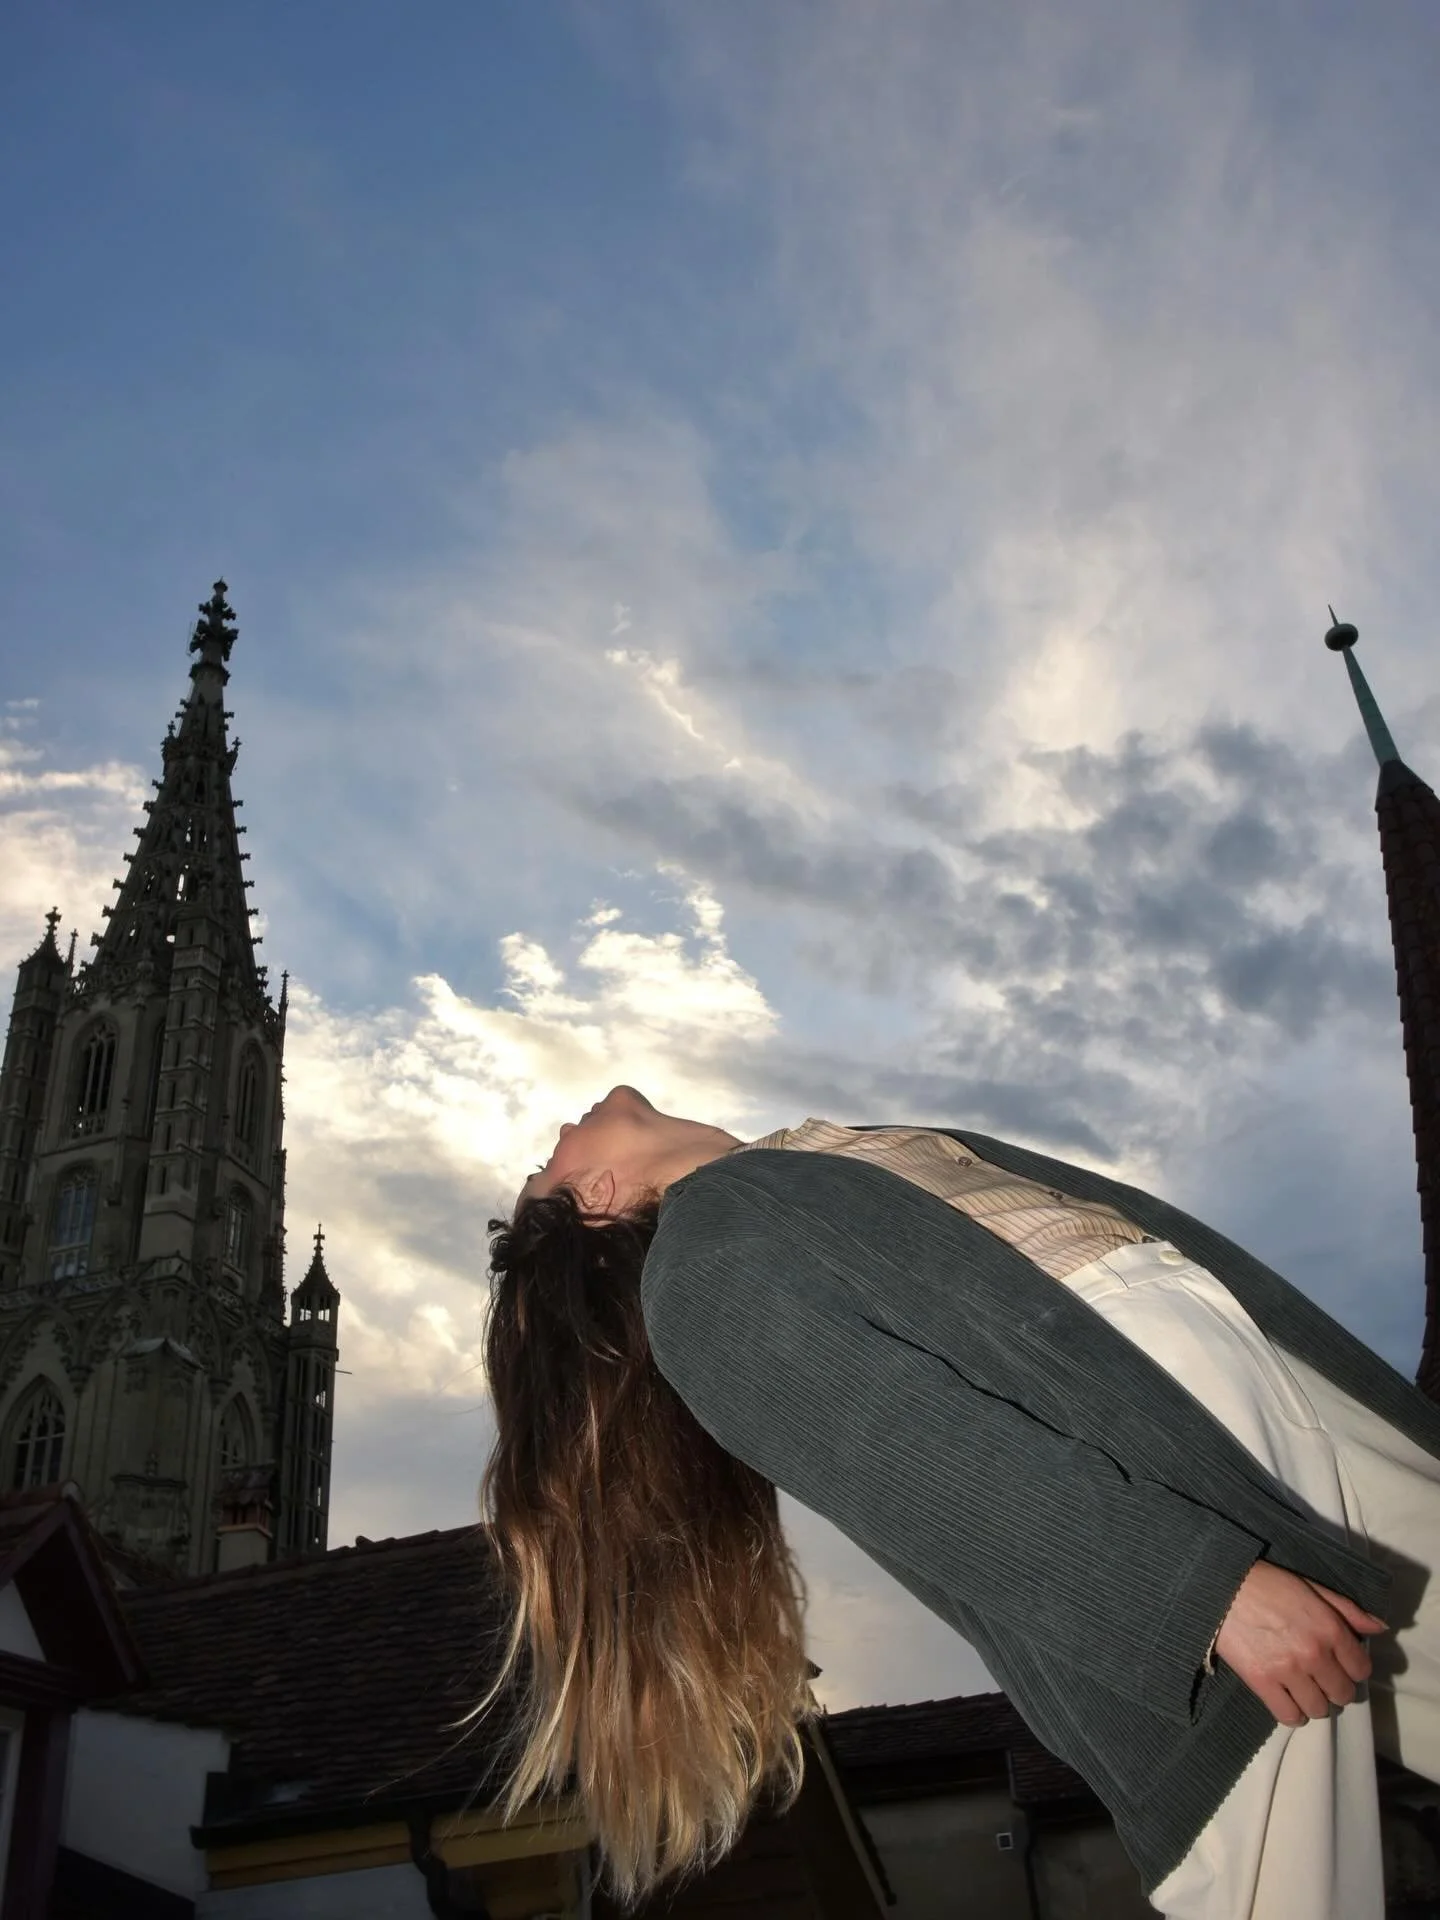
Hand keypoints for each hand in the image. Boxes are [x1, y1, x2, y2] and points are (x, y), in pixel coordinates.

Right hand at [1214, 1561, 1386, 1725]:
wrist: (1222, 1587)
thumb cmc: (1267, 1584)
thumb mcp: (1312, 1588)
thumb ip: (1348, 1609)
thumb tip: (1380, 1628)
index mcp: (1329, 1628)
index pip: (1361, 1670)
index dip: (1352, 1669)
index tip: (1340, 1664)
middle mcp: (1314, 1654)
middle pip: (1343, 1694)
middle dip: (1335, 1688)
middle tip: (1321, 1677)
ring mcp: (1288, 1671)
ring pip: (1319, 1710)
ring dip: (1315, 1702)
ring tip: (1303, 1688)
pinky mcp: (1262, 1682)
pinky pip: (1289, 1716)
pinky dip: (1292, 1713)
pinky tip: (1288, 1699)